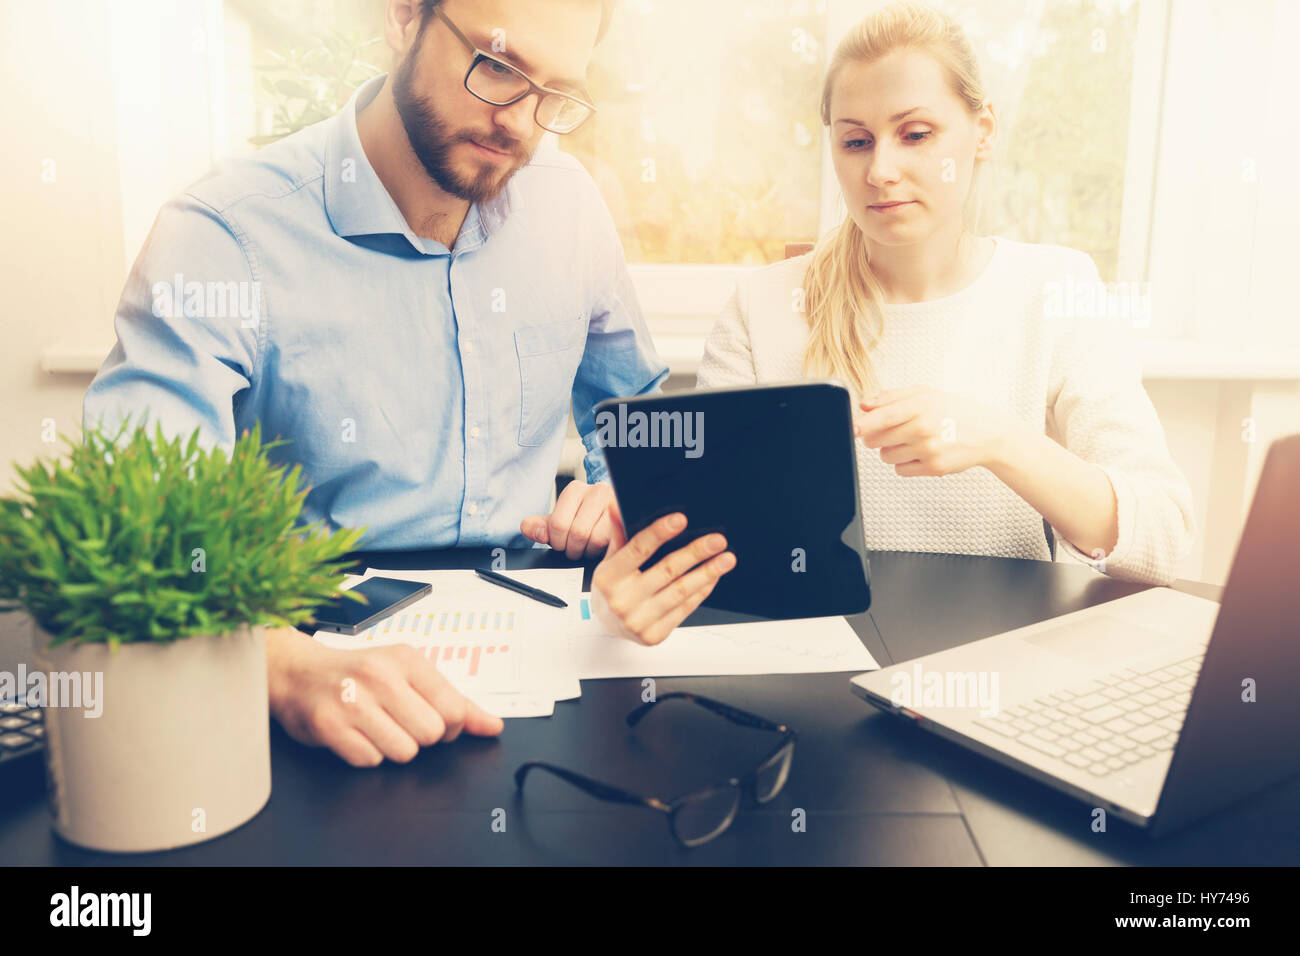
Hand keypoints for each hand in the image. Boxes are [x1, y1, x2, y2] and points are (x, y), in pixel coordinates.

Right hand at [266, 627, 503, 766]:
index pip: (454, 710)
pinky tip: (356, 735)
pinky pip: (369, 760)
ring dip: (393, 748)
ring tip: (376, 728)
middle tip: (399, 723)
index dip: (449, 727)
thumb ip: (456, 703)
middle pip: (431, 734)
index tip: (431, 720)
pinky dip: (366, 755)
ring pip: (403, 751)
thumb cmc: (360, 675)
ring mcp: (353, 700)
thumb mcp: (410, 676)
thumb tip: (493, 726)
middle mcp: (381, 675)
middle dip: (420, 738)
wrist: (300, 673)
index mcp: (407, 660)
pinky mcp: (328, 724)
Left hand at [521, 479, 615, 559]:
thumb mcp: (560, 522)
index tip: (562, 543)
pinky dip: (603, 552)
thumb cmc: (584, 521)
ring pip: (595, 539)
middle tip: (576, 549)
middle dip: (573, 549)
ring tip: (589, 548)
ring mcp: (616, 505)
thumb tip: (529, 529)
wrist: (613, 519)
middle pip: (576, 533)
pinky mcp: (628, 520)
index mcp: (575, 489)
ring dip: (589, 551)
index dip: (557, 541)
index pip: (558, 523)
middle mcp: (597, 491)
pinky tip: (601, 549)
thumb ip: (540, 527)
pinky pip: (611, 544)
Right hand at [589, 502, 735, 645]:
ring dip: (707, 573)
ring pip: (680, 592)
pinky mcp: (654, 635)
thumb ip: (618, 534)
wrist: (608, 625)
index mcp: (608, 577)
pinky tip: (713, 577)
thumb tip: (617, 504)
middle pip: (666, 570)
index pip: (637, 550)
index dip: (659, 533)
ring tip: (726, 559)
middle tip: (717, 540)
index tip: (681, 519)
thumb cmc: (611, 588)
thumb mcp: (609, 560)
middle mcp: (622, 600)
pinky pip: (684, 609)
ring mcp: (638, 621)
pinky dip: (701, 591)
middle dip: (695, 553)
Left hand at [853, 385, 1015, 476]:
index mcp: (921, 405)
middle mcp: (924, 428)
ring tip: (911, 441)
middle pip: (877, 440)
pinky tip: (919, 453)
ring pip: (886, 457)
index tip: (853, 428)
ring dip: (891, 450)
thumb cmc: (955, 411)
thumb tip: (864, 405)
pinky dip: (904, 464)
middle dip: (876, 437)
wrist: (988, 434)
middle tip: (891, 432)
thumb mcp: (926, 394)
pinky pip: (900, 470)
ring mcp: (928, 449)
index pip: (883, 417)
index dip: (863, 424)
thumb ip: (892, 397)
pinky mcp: (933, 468)